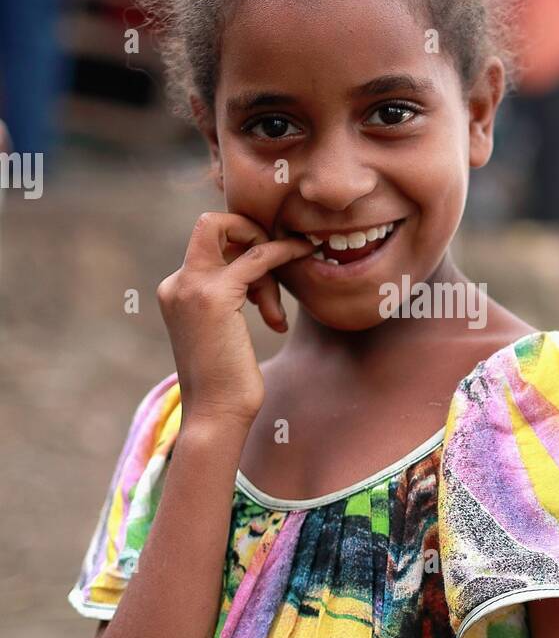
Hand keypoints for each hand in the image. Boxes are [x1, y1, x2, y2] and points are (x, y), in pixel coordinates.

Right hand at [157, 211, 310, 427]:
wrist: (216, 415)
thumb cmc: (227, 382)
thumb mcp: (221, 331)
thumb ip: (227, 298)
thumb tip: (254, 278)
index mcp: (175, 290)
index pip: (207, 240)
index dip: (240, 244)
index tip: (265, 274)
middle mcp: (176, 283)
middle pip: (212, 223)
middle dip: (250, 232)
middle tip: (273, 262)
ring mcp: (191, 287)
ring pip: (239, 238)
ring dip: (269, 265)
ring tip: (273, 313)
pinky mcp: (215, 296)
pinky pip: (258, 256)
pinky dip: (284, 252)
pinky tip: (304, 255)